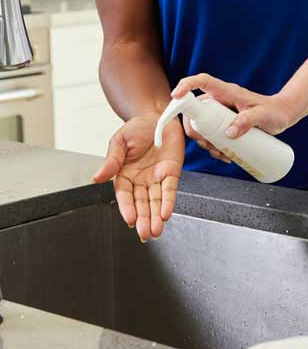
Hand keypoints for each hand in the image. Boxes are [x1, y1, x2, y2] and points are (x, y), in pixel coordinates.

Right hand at [92, 112, 184, 241]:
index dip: (127, 207)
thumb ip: (111, 161)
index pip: (124, 195)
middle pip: (140, 203)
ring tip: (156, 231)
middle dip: (143, 219)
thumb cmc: (137, 127)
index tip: (129, 219)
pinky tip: (166, 214)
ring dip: (155, 216)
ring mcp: (156, 178)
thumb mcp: (120, 141)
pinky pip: (170, 190)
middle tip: (145, 234)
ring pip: (155, 201)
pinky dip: (168, 202)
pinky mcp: (171, 173)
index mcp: (124, 174)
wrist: (158, 115)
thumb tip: (96, 178)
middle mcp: (140, 180)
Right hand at [172, 73, 296, 154]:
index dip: (186, 85)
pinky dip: (212, 146)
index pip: (202, 81)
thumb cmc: (275, 111)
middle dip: (195, 129)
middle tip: (207, 144)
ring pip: (201, 125)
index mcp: (226, 91)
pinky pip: (210, 134)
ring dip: (204, 141)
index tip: (176, 96)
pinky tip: (223, 155)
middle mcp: (220, 100)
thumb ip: (248, 121)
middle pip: (195, 110)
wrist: (283, 115)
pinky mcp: (224, 123)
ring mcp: (221, 113)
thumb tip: (228, 133)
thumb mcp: (263, 116)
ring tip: (220, 153)